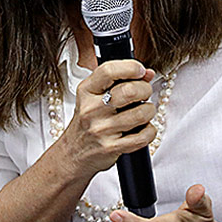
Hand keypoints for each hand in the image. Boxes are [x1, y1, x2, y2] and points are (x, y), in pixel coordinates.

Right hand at [59, 59, 156, 178]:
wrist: (72, 154)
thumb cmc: (89, 122)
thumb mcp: (96, 97)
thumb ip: (122, 81)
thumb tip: (148, 73)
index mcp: (87, 91)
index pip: (108, 70)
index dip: (131, 67)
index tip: (141, 71)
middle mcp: (91, 109)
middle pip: (130, 91)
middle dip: (145, 90)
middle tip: (144, 95)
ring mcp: (101, 130)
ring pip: (142, 113)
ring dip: (149, 111)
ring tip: (142, 113)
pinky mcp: (111, 147)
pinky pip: (144, 136)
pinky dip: (149, 131)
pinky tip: (141, 129)